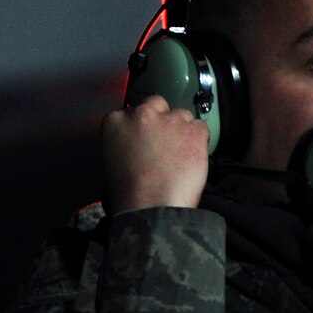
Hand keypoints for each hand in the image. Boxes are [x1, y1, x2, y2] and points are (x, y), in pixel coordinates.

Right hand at [101, 95, 210, 213]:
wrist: (152, 208)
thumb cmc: (129, 194)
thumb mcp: (111, 161)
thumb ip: (124, 141)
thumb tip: (137, 142)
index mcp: (116, 121)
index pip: (131, 112)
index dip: (141, 128)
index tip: (145, 140)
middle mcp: (142, 114)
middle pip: (157, 104)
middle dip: (161, 120)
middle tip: (164, 145)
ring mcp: (170, 120)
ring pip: (181, 115)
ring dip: (182, 131)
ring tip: (180, 157)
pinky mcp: (194, 130)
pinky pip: (201, 128)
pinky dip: (199, 141)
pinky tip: (191, 159)